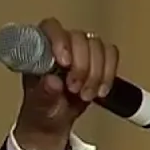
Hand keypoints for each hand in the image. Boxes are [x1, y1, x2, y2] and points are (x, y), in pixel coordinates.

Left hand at [13, 17, 119, 149]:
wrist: (53, 121)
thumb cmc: (40, 110)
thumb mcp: (37, 108)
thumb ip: (43, 95)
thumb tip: (51, 81)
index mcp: (39, 51)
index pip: (50, 28)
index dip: (60, 41)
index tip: (65, 63)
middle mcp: (61, 45)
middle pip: (78, 37)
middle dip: (81, 66)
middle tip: (74, 88)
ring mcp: (80, 50)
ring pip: (97, 46)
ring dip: (95, 73)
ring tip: (85, 95)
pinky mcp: (98, 58)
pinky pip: (111, 54)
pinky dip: (108, 73)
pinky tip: (100, 91)